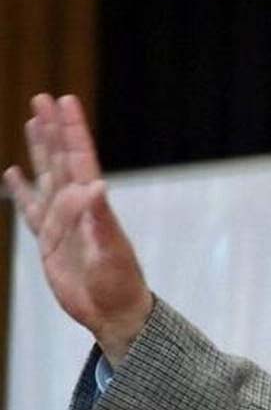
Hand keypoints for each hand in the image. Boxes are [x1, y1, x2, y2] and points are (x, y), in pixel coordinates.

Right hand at [3, 94, 151, 365]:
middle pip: (61, 159)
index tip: (65, 101)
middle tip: (44, 98)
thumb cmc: (119, 283)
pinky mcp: (49, 241)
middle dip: (53, 128)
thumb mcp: (110, 252)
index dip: (72, 129)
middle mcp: (76, 206)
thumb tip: (96, 185)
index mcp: (92, 204)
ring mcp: (62, 222)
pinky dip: (20, 190)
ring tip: (33, 122)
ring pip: (46, 176)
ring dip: (39, 149)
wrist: (114, 311)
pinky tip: (13, 174)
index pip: (80, 158)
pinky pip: (30, 209)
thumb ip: (100, 219)